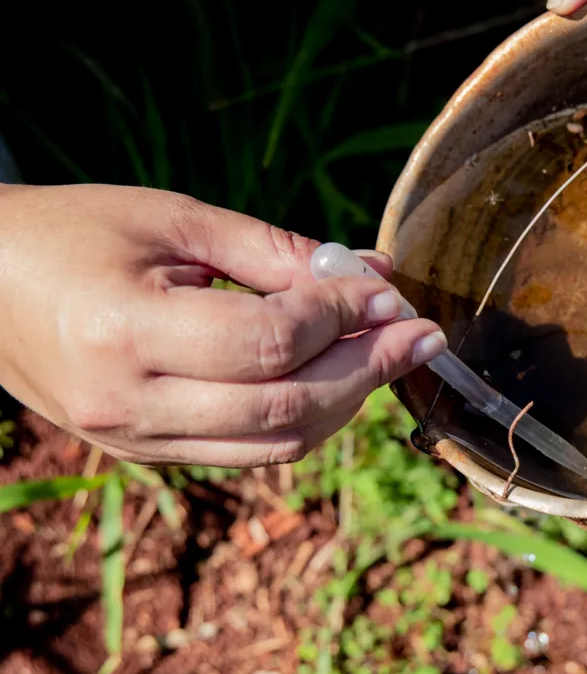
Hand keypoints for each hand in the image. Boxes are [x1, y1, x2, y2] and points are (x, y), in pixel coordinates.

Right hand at [0, 184, 446, 467]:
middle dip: (370, 370)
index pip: (272, 343)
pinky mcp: (146, 453)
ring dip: (347, 401)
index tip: (391, 289)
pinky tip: (337, 377)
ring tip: (389, 353)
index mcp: (124, 332)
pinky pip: (250, 450)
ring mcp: (135, 441)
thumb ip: (276, 252)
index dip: (345, 316)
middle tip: (423, 335)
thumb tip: (372, 273)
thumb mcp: (177, 220)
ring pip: (278, 444)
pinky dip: (305, 418)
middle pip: (287, 409)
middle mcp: (129, 405)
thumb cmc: (76, 234)